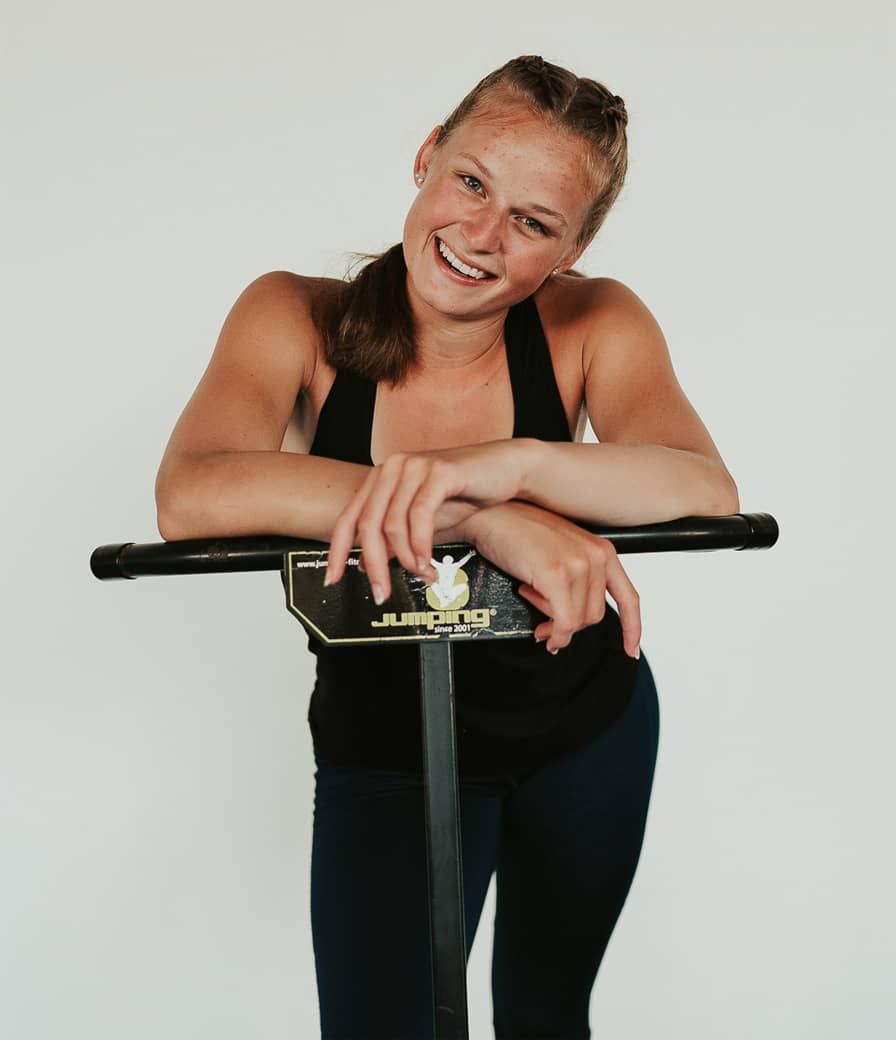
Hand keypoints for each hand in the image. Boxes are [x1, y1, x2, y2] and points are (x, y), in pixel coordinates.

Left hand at [324, 440, 533, 599]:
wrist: (507, 468)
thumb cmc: (465, 492)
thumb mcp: (423, 519)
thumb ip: (395, 537)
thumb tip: (367, 564)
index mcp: (382, 477)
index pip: (349, 518)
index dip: (337, 551)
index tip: (332, 580)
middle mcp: (393, 467)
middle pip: (368, 525)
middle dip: (374, 566)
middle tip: (381, 593)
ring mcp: (415, 466)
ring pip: (393, 524)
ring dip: (407, 560)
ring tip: (421, 576)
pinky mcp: (439, 471)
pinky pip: (420, 515)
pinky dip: (421, 545)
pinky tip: (429, 562)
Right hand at [464, 500, 641, 657]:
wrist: (491, 515)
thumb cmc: (518, 531)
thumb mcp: (561, 552)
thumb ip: (577, 578)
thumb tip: (575, 616)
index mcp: (601, 550)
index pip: (628, 597)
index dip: (632, 628)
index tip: (630, 649)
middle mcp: (594, 556)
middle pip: (596, 616)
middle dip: (570, 625)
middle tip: (546, 620)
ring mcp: (577, 565)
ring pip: (578, 621)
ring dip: (554, 625)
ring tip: (535, 605)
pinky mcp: (556, 575)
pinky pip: (563, 623)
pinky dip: (553, 634)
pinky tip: (540, 629)